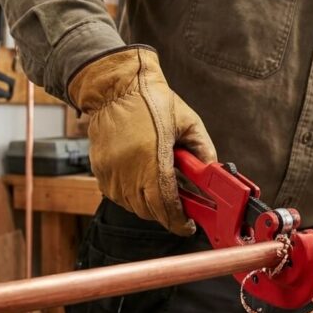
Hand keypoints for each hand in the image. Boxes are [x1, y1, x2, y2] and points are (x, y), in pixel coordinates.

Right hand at [68, 45, 216, 235]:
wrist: (115, 86)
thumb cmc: (151, 99)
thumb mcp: (188, 121)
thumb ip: (203, 150)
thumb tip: (213, 174)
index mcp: (152, 157)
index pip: (165, 203)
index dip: (179, 220)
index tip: (188, 225)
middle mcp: (127, 168)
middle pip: (149, 210)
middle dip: (167, 215)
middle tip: (181, 211)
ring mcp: (111, 171)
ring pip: (133, 206)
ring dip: (150, 207)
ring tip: (163, 194)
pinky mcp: (99, 169)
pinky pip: (118, 196)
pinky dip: (133, 197)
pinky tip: (143, 184)